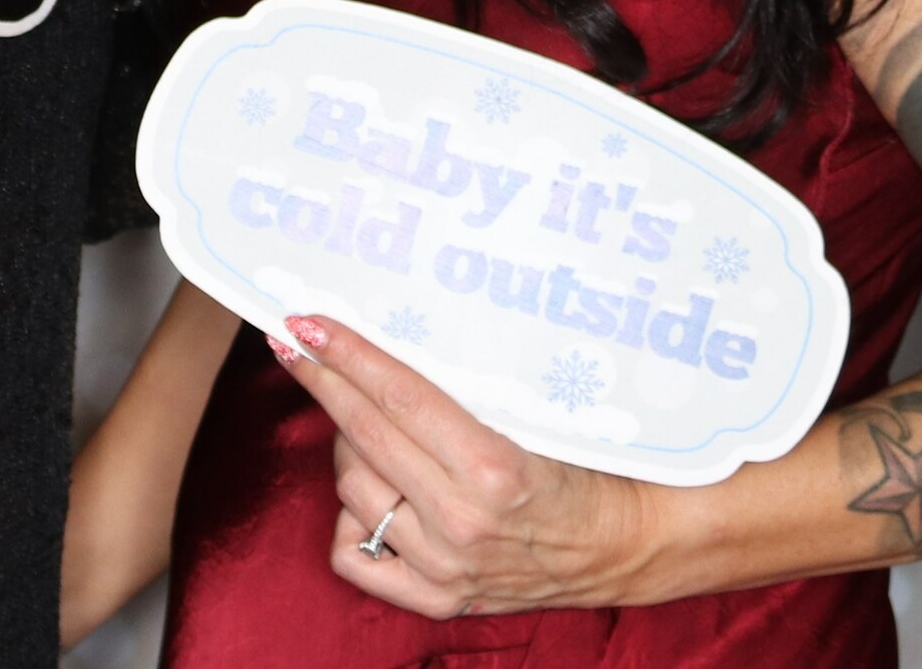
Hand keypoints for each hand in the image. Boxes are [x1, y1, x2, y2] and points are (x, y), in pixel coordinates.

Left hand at [264, 314, 665, 617]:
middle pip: (364, 437)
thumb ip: (466, 391)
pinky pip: (355, 556)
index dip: (348, 355)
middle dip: (323, 382)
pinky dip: (350, 520)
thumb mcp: (538, 415)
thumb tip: (388, 344)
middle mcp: (462, 521)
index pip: (398, 397)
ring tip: (365, 424)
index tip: (309, 324)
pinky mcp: (438, 598)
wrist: (626, 543)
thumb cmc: (589, 466)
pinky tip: (371, 495)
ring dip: (348, 447)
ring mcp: (445, 566)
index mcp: (494, 468)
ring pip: (352, 490)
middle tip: (296, 345)